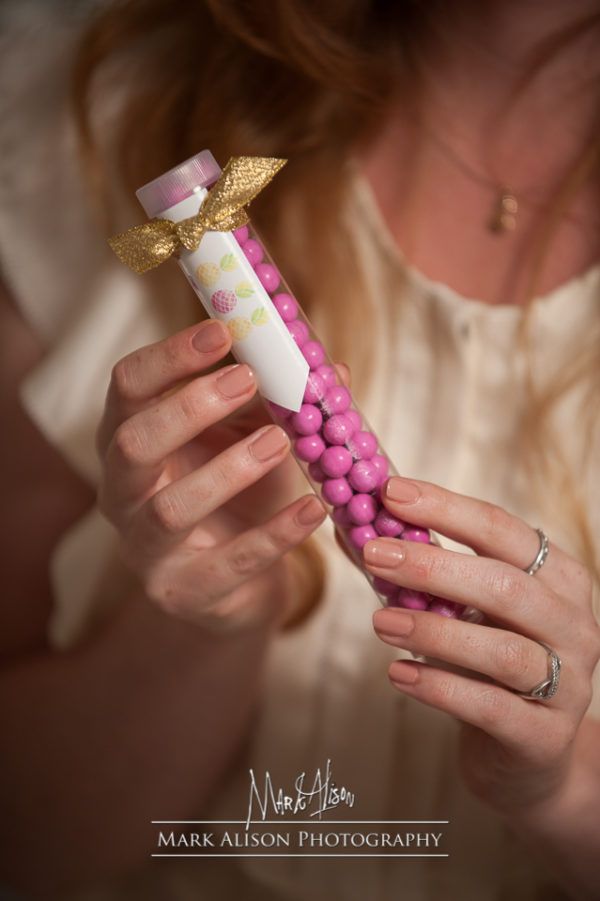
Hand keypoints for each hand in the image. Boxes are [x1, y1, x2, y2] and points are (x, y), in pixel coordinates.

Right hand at [96, 319, 325, 628]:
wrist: (238, 585)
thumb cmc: (239, 497)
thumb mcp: (255, 439)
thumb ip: (281, 403)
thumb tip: (332, 369)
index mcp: (131, 439)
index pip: (127, 386)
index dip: (169, 356)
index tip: (223, 330)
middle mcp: (123, 493)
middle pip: (132, 443)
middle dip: (188, 406)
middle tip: (247, 378)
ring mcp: (146, 548)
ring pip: (170, 509)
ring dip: (228, 470)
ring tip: (282, 441)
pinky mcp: (183, 592)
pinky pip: (227, 565)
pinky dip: (275, 535)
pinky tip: (315, 509)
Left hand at [366, 476, 599, 813]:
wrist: (526, 754)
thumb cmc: (486, 665)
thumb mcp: (461, 610)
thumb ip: (414, 572)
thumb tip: (348, 526)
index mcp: (558, 578)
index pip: (504, 530)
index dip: (447, 508)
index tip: (390, 492)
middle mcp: (573, 625)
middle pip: (506, 585)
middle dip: (434, 566)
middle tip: (376, 554)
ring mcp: (568, 683)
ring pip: (502, 650)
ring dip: (433, 631)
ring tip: (379, 622)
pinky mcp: (545, 737)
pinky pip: (491, 707)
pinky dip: (439, 687)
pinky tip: (398, 674)